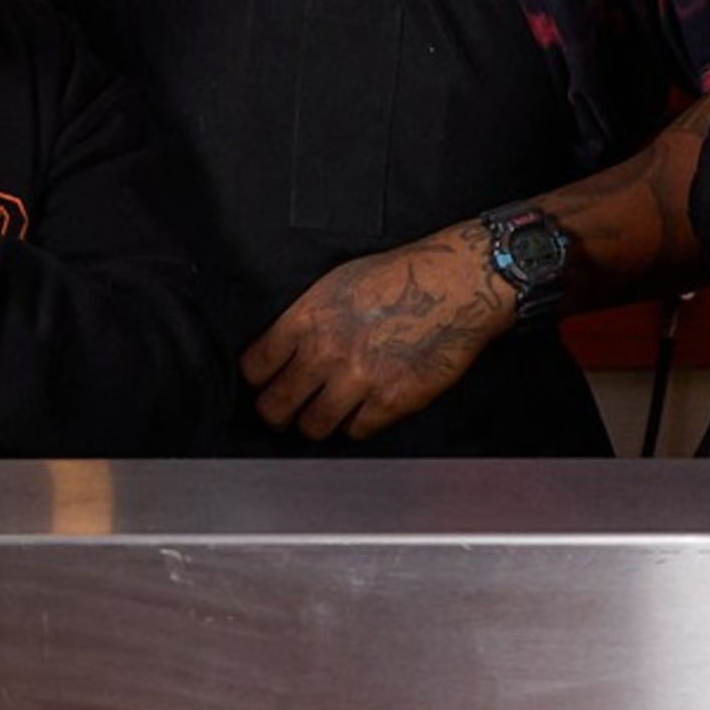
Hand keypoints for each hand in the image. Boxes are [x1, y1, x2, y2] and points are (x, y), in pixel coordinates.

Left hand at [243, 227, 509, 442]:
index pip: (255, 368)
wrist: (454, 285)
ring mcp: (358, 379)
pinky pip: (356, 431)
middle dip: (275, 414)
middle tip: (283, 413)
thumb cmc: (400, 277)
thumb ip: (305, 319)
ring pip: (313, 427)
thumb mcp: (336, 283)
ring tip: (320, 417)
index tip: (262, 385)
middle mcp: (325, 352)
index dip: (256, 381)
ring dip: (314, 425)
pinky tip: (361, 410)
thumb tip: (282, 349)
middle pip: (275, 407)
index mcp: (306, 319)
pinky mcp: (391, 400)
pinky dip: (356, 425)